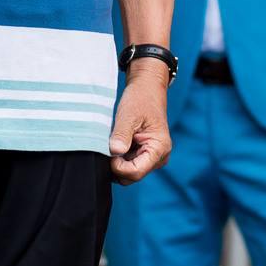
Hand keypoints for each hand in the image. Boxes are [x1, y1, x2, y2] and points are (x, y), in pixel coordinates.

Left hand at [109, 61, 171, 184]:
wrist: (147, 89)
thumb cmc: (140, 99)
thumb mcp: (128, 115)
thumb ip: (121, 134)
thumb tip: (114, 151)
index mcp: (159, 148)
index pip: (136, 172)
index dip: (118, 167)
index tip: (107, 152)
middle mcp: (158, 157)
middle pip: (132, 176)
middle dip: (116, 166)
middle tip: (105, 147)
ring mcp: (151, 157)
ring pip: (128, 172)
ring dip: (116, 163)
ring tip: (111, 143)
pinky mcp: (143, 154)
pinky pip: (128, 164)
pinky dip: (118, 158)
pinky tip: (114, 144)